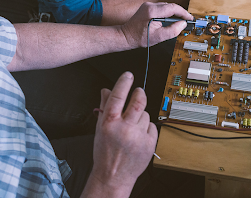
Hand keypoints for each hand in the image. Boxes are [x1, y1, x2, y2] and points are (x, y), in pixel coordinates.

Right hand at [88, 72, 156, 196]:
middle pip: (138, 101)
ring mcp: (138, 136)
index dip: (123, 83)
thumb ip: (104, 107)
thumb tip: (106, 90)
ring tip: (132, 127)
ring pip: (145, 114)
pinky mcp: (149, 143)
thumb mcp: (99, 128)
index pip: (117, 97)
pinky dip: (146, 127)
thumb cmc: (104, 153)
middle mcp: (124, 129)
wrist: (113, 176)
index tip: (128, 75)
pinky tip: (138, 136)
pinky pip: (151, 126)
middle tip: (139, 91)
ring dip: (140, 116)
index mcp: (109, 124)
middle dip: (139, 93)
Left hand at [120, 2, 193, 47]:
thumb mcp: (159, 37)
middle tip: (187, 21)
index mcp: (152, 11)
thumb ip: (173, 30)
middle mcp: (150, 5)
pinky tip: (170, 20)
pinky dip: (168, 13)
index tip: (190, 18)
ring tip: (180, 21)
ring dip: (174, 13)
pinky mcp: (147, 7)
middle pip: (170, 6)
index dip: (183, 13)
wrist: (127, 35)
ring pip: (166, 6)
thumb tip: (183, 24)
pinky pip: (161, 8)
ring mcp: (148, 5)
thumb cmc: (140, 38)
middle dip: (180, 13)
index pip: (172, 8)